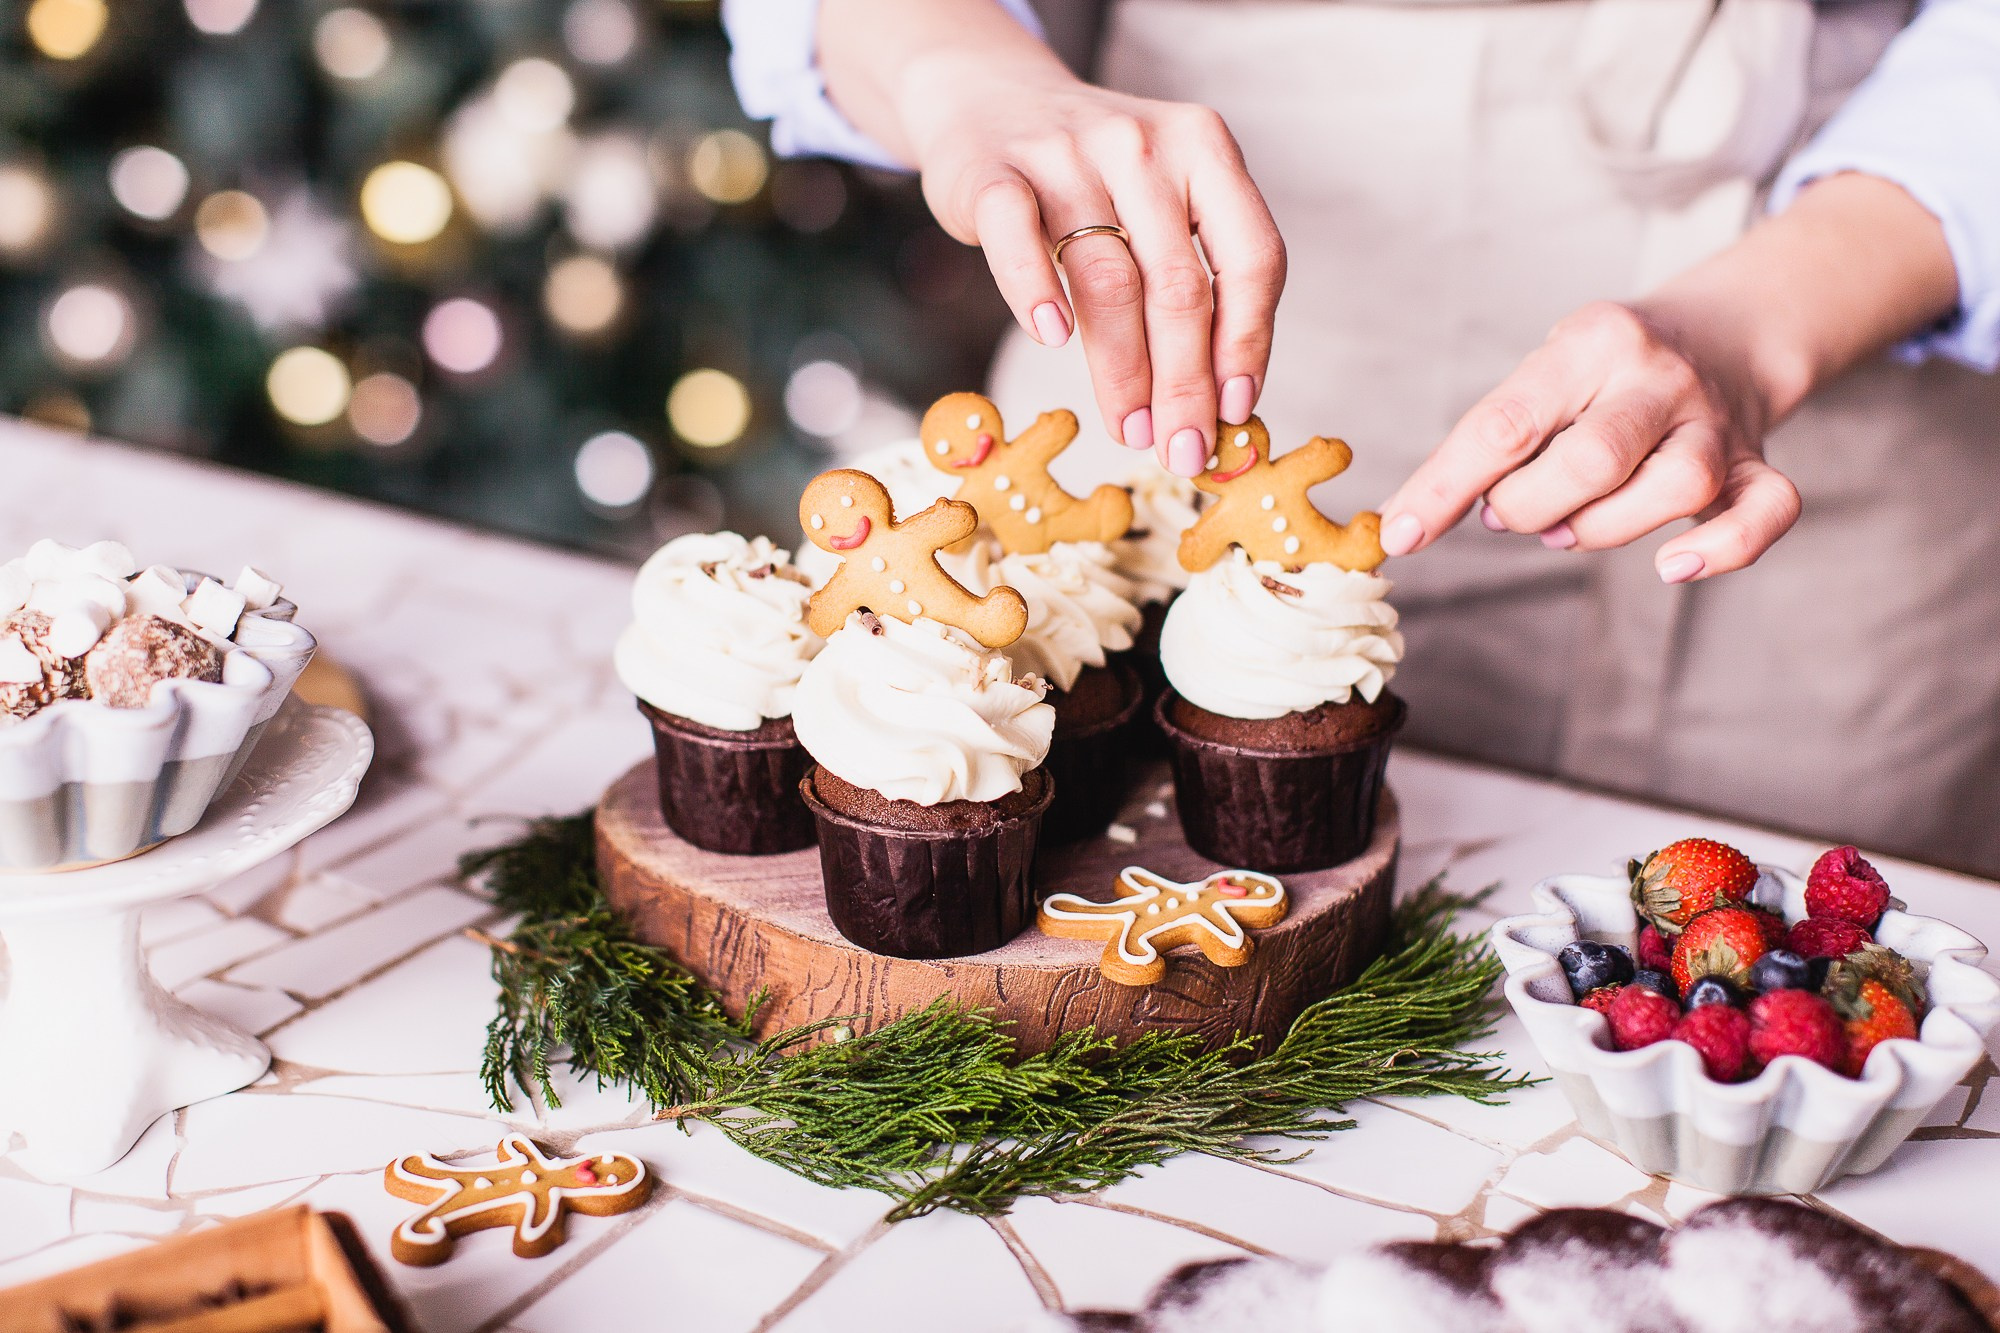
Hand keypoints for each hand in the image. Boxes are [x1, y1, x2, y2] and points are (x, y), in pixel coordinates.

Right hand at [898, 56, 1285, 476]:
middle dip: (1186, 383)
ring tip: (1129, 431)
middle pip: (1180, 285)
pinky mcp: (994, 172)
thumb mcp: (1159, 203)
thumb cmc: (1092, 178)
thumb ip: (1191, 279)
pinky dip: (1035, 290)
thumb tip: (1218, 405)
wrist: (990, 99)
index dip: (1249, 342)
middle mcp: (1143, 147)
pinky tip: (1052, 341)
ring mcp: (1067, 155)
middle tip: (1183, 451)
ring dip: (1123, 371)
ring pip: (1108, 280)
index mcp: (1205, 150)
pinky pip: (1017, 237)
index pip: (1251, 257)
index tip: (1239, 410)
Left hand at [1378, 301, 1802, 582]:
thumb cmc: (1603, 373)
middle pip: (1592, 460)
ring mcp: (1715, 420)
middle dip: (1530, 507)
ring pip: (1674, 488)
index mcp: (1589, 343)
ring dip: (1603, 530)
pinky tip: (1673, 566)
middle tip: (1509, 513)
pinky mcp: (1755, 463)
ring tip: (1567, 527)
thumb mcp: (1545, 374)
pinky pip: (1765, 512)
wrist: (1724, 333)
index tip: (1401, 534)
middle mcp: (1659, 376)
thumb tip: (1423, 517)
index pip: (1504, 424)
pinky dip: (1723, 550)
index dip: (1445, 486)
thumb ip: (1498, 437)